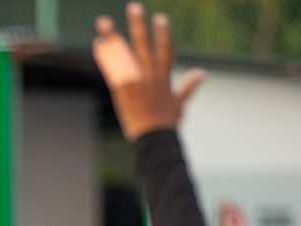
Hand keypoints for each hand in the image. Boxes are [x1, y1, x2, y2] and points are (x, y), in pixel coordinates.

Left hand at [93, 3, 205, 140]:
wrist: (155, 137)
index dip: (163, 34)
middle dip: (139, 25)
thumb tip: (202, 73)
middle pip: (144, 44)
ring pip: (123, 53)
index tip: (160, 18)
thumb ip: (189, 86)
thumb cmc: (167, 123)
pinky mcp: (124, 89)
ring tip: (103, 21)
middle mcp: (150, 74)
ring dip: (113, 36)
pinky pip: (112, 68)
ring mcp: (136, 80)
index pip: (166, 50)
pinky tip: (97, 44)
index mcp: (163, 77)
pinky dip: (105, 56)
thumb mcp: (180, 103)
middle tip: (133, 6)